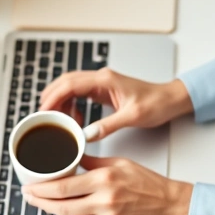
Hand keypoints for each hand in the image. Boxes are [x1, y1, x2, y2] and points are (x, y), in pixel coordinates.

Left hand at [22, 155, 192, 214]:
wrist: (169, 203)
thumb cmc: (148, 182)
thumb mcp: (119, 163)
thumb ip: (93, 161)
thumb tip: (73, 157)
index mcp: (104, 177)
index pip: (64, 184)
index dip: (43, 188)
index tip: (31, 185)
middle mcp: (104, 197)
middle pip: (62, 202)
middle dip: (40, 200)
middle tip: (28, 196)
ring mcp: (107, 214)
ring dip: (53, 210)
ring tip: (42, 204)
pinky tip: (68, 212)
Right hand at [40, 68, 192, 141]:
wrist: (169, 100)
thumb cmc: (155, 104)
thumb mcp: (131, 117)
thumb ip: (108, 126)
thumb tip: (86, 135)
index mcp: (105, 80)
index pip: (70, 84)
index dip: (54, 97)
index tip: (44, 112)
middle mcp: (101, 78)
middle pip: (66, 82)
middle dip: (52, 98)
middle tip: (45, 118)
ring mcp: (101, 84)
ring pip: (71, 88)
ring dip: (62, 103)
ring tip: (61, 122)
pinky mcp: (103, 91)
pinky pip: (80, 94)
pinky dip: (72, 105)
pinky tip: (75, 120)